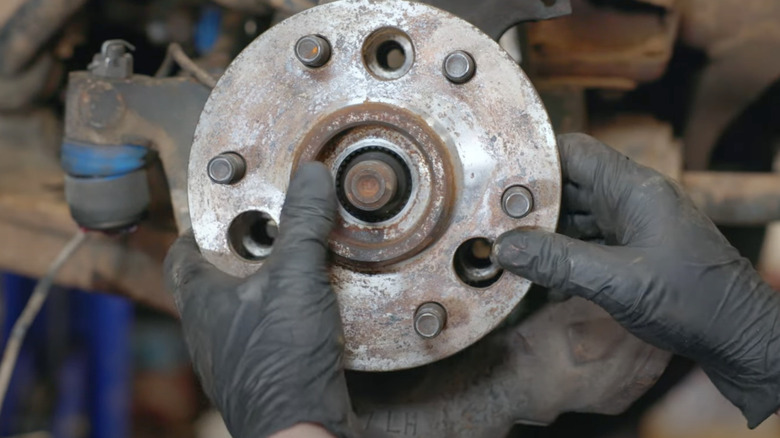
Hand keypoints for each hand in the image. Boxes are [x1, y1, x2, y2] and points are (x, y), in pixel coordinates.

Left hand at [164, 163, 352, 437]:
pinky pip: (267, 332)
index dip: (199, 228)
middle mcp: (210, 330)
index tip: (224, 210)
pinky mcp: (263, 372)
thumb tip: (310, 175)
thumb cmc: (279, 360)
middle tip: (273, 231)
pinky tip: (314, 310)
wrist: (298, 429)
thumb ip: (302, 223)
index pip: (182, 255)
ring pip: (243, 308)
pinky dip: (285, 314)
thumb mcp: (295, 277)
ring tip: (301, 265)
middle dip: (244, 253)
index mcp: (202, 301)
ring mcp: (234, 355)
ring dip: (268, 285)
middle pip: (215, 279)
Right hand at [494, 133, 779, 426]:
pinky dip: (563, 251)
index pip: (575, 150)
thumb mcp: (617, 283)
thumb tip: (504, 247)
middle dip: (531, 201)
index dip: (535, 158)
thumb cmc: (692, 302)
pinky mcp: (634, 249)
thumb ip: (558, 262)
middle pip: (569, 183)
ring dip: (545, 230)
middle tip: (491, 219)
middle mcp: (632, 199)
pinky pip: (588, 239)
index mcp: (633, 189)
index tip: (497, 178)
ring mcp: (634, 224)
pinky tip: (541, 274)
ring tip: (509, 247)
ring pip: (576, 213)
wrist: (739, 336)